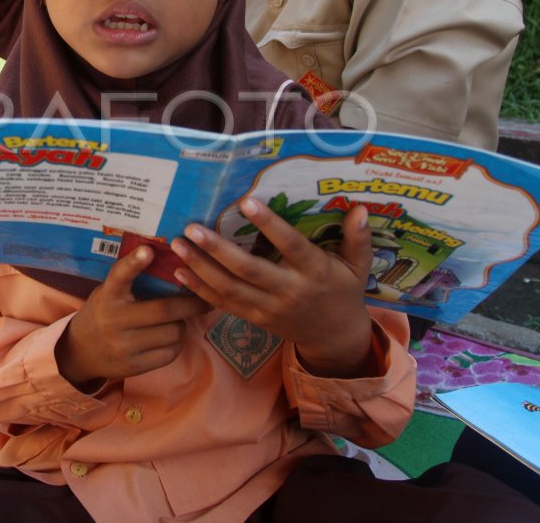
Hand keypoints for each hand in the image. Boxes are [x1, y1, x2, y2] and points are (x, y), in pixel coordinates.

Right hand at [55, 247, 210, 390]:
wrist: (81, 351)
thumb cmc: (103, 313)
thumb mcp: (109, 293)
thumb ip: (131, 283)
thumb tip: (173, 268)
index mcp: (108, 296)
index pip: (119, 276)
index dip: (133, 263)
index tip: (148, 250)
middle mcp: (114, 320)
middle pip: (163, 310)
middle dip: (190, 305)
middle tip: (205, 299)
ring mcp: (124, 345)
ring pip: (171, 333)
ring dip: (181, 325)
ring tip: (176, 321)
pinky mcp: (134, 365)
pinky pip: (170, 353)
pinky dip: (175, 344)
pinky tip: (167, 339)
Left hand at [171, 200, 375, 377]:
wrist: (334, 337)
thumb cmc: (344, 293)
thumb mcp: (358, 267)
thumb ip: (358, 240)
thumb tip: (361, 209)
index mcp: (315, 272)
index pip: (291, 246)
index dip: (270, 225)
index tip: (247, 202)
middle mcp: (289, 291)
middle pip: (249, 269)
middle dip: (217, 249)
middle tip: (192, 227)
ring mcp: (268, 308)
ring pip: (229, 288)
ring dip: (200, 267)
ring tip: (177, 244)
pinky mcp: (254, 319)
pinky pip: (223, 304)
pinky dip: (199, 289)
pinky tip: (179, 271)